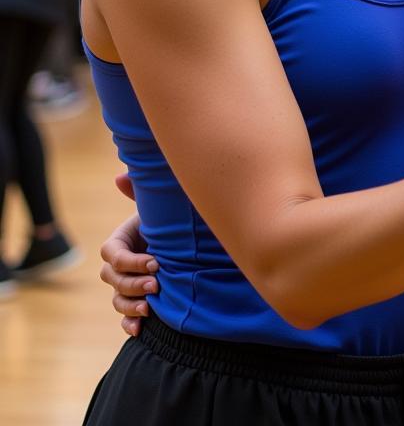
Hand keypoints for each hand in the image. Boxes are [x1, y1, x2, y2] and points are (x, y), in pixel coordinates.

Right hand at [100, 173, 156, 336]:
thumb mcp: (158, 208)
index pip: (112, 253)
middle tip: (157, 285)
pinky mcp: (137, 299)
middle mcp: (120, 264)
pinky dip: (129, 324)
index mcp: (121, 240)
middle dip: (132, 283)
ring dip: (130, 305)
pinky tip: (140, 329)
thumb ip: (139, 193)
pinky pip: (125, 316)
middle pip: (112, 278)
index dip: (129, 260)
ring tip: (151, 307)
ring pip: (117, 298)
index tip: (155, 262)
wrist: (190, 244)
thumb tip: (119, 176)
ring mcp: (126, 283)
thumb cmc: (172, 221)